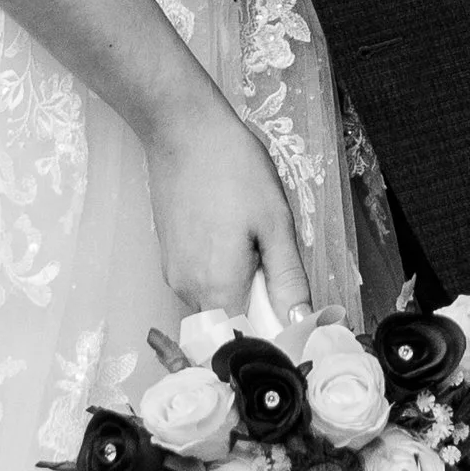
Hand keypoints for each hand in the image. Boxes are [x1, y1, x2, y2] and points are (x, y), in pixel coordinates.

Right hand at [144, 104, 312, 321]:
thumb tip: (301, 324)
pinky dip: (221, 270)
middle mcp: (188, 290)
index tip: (288, 313)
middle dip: (258, 306)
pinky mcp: (168, 256)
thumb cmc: (232, 167)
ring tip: (249, 238)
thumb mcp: (275, 222)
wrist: (182, 128)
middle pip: (231, 323)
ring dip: (239, 285)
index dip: (272, 335)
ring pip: (216, 302)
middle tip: (271, 262)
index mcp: (218, 287)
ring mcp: (173, 273)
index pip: (246, 342)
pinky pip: (201, 281)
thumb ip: (288, 280)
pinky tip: (229, 231)